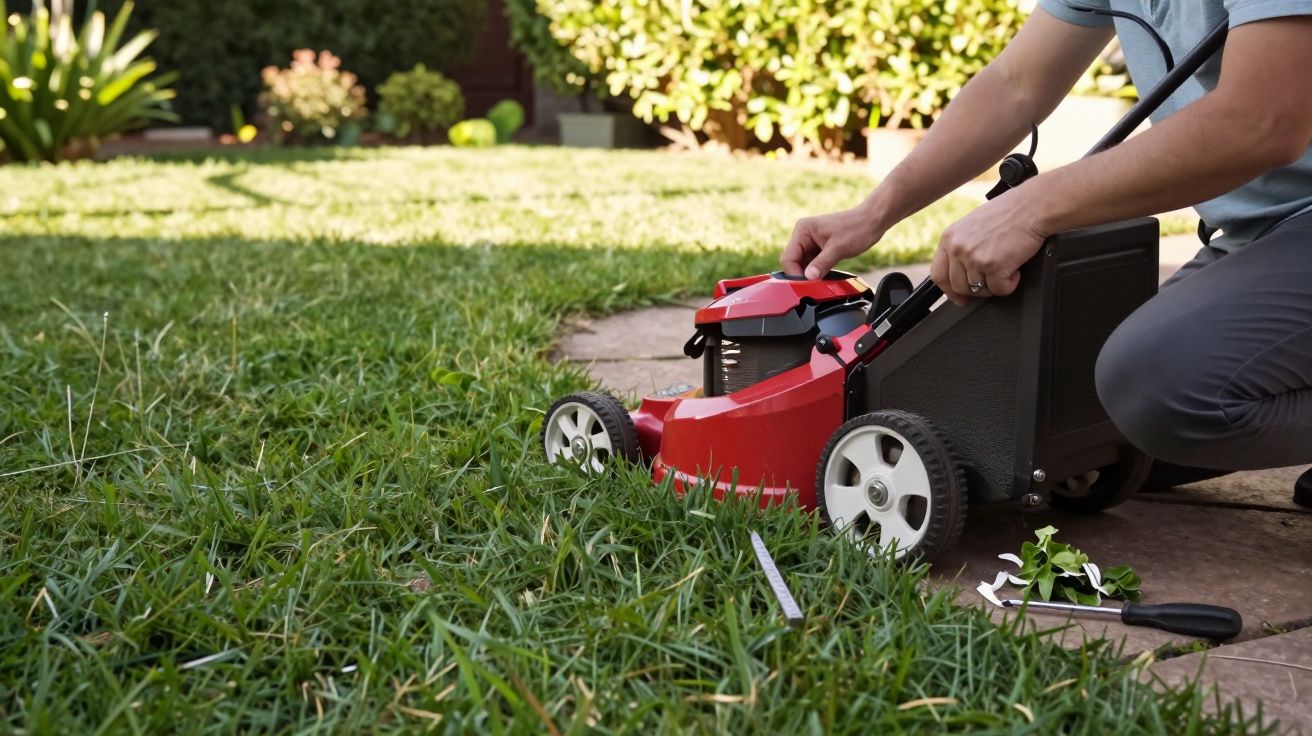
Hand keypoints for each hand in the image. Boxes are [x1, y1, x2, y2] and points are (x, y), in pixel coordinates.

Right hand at [781, 204, 885, 278]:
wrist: (872, 221)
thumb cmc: (857, 228)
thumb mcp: (838, 248)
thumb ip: (822, 263)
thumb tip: (809, 278)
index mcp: (803, 230)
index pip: (789, 257)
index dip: (794, 273)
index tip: (805, 285)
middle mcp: (803, 235)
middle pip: (793, 261)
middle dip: (802, 275)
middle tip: (813, 286)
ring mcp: (810, 241)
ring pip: (802, 264)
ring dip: (810, 274)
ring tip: (821, 281)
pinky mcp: (818, 247)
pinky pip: (812, 263)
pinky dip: (816, 271)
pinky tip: (824, 276)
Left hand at [931, 189, 1047, 305]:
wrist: (1032, 207)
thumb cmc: (1009, 212)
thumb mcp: (973, 226)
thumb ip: (962, 246)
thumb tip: (961, 271)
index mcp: (949, 237)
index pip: (938, 274)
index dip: (948, 290)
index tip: (958, 298)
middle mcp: (957, 248)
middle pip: (958, 286)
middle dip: (976, 289)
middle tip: (992, 281)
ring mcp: (974, 258)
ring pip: (978, 290)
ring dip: (995, 285)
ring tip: (1007, 268)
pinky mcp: (993, 266)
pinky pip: (999, 290)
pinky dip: (1010, 284)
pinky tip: (1015, 269)